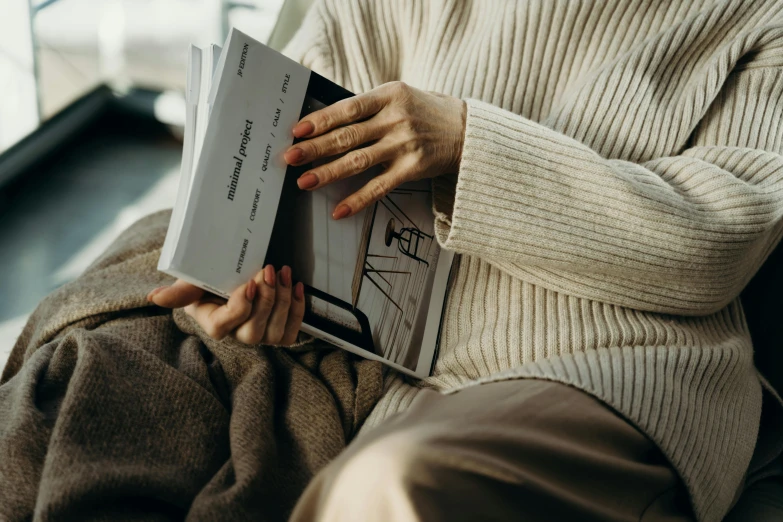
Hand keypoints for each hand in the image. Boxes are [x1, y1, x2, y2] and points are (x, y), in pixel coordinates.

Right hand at [147, 265, 304, 345]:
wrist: (230, 272)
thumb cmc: (210, 278)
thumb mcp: (192, 280)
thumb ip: (179, 290)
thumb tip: (155, 297)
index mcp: (213, 324)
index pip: (226, 326)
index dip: (241, 307)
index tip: (248, 282)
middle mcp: (237, 334)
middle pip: (254, 332)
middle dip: (265, 301)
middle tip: (269, 271)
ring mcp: (259, 334)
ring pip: (275, 332)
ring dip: (283, 301)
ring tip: (283, 273)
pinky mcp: (277, 330)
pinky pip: (290, 332)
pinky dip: (297, 309)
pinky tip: (296, 286)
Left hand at [284, 81, 466, 218]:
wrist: (468, 131)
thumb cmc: (427, 112)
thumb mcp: (400, 96)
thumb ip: (369, 106)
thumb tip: (327, 121)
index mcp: (390, 95)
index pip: (348, 109)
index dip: (321, 120)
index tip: (297, 130)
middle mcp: (396, 119)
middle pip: (348, 136)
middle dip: (315, 148)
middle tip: (290, 158)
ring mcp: (405, 145)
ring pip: (358, 161)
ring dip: (328, 172)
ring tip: (304, 181)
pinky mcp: (412, 169)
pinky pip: (380, 187)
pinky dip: (358, 200)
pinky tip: (339, 210)